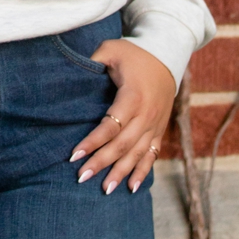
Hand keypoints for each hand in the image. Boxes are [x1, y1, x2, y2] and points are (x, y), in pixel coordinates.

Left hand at [71, 39, 175, 192]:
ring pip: (138, 153)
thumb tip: (70, 71)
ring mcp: (155, 123)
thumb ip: (93, 60)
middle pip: (123, 144)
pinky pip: (153, 154)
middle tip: (82, 177)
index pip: (111, 125)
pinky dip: (143, 171)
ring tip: (105, 189)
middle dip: (102, 162)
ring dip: (121, 172)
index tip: (74, 155)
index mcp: (133, 96)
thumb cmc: (134, 54)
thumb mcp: (112, 49)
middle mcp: (146, 114)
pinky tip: (132, 188)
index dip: (93, 141)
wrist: (167, 55)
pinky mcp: (160, 129)